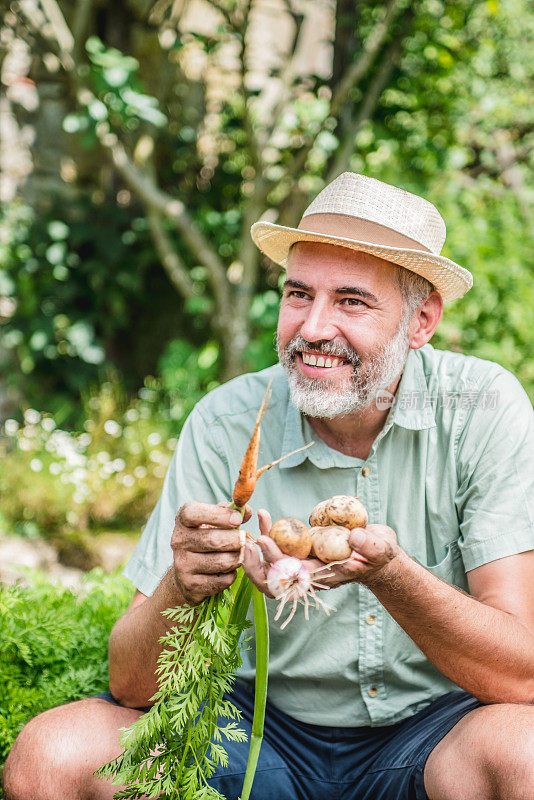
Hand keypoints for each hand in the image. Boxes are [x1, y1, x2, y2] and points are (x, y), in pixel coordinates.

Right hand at [172, 501, 250, 604]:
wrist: (186, 572)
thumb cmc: (206, 538)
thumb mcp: (214, 520)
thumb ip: (230, 511)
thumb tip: (247, 511)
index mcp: (183, 521)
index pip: (194, 513)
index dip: (218, 515)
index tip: (237, 519)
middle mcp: (179, 541)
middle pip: (213, 540)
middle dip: (236, 540)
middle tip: (245, 540)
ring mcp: (183, 564)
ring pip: (221, 562)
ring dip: (237, 558)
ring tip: (239, 555)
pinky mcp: (191, 584)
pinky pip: (222, 580)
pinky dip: (231, 575)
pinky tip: (229, 570)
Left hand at [242, 511, 398, 594]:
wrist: (378, 552)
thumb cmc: (380, 554)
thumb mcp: (381, 549)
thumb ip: (370, 545)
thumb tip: (353, 537)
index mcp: (323, 579)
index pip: (292, 579)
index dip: (274, 564)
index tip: (265, 542)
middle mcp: (308, 574)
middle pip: (273, 579)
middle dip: (257, 562)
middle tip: (248, 539)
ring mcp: (303, 563)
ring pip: (272, 562)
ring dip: (260, 542)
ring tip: (258, 516)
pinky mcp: (302, 551)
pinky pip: (279, 546)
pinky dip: (270, 531)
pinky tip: (264, 515)